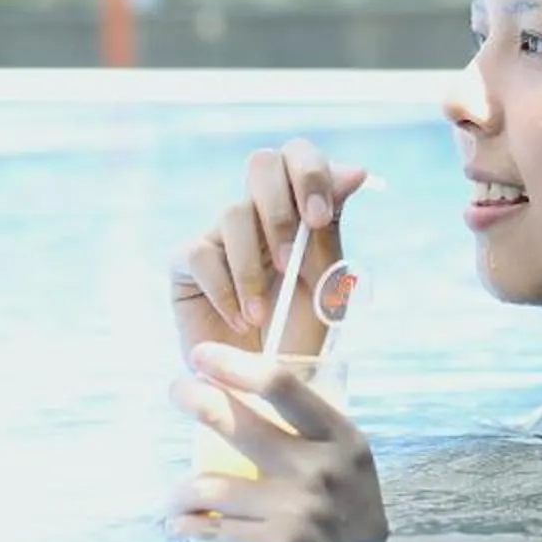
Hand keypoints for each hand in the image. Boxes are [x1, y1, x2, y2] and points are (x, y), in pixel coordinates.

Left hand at [167, 345, 388, 541]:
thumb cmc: (349, 499)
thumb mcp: (346, 452)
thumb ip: (307, 425)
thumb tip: (241, 386)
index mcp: (339, 435)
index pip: (280, 385)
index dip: (233, 364)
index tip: (201, 356)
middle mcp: (319, 468)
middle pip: (237, 424)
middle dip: (194, 400)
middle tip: (177, 392)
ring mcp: (298, 509)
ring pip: (211, 487)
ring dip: (179, 490)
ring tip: (173, 494)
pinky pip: (215, 528)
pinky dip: (189, 526)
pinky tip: (182, 525)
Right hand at [169, 139, 370, 362]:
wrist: (266, 385)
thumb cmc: (301, 333)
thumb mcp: (326, 283)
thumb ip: (331, 228)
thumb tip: (355, 170)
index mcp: (299, 209)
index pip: (299, 156)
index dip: (309, 174)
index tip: (317, 218)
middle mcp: (260, 214)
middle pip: (262, 163)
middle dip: (278, 207)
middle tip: (289, 259)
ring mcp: (222, 235)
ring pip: (233, 213)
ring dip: (252, 269)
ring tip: (262, 316)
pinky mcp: (187, 264)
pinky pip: (199, 254)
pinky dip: (224, 290)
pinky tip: (239, 320)